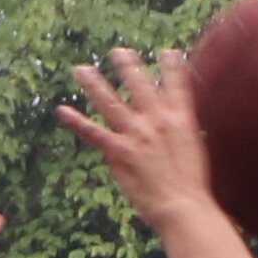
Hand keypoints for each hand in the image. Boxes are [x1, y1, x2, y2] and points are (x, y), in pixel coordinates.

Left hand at [56, 45, 221, 245]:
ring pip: (110, 102)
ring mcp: (136, 133)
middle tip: (118, 52)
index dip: (171, 67)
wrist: (182, 206)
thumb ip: (185, 134)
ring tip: (81, 69)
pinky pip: (93, 132)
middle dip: (127, 66)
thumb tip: (184, 127)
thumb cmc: (192, 185)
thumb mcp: (195, 151)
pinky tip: (62, 111)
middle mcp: (156, 119)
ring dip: (94, 84)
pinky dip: (76, 121)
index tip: (167, 53)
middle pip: (139, 85)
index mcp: (180, 118)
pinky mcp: (119, 151)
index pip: (176, 85)